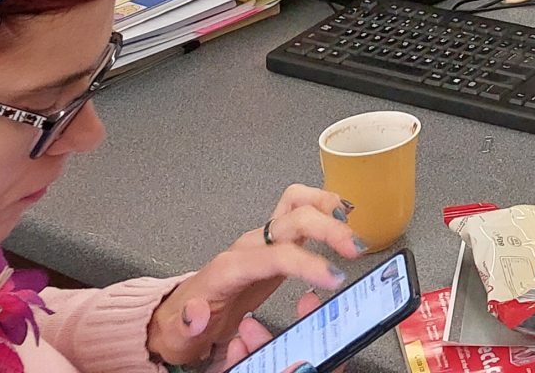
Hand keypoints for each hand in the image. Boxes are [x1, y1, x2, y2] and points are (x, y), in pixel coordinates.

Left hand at [146, 186, 357, 371]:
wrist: (183, 316)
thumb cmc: (185, 325)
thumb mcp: (180, 333)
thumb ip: (188, 323)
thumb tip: (197, 312)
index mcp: (231, 268)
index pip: (276, 255)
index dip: (308, 262)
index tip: (334, 276)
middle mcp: (250, 246)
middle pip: (293, 218)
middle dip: (328, 229)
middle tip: (353, 250)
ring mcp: (262, 240)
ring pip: (297, 201)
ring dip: (328, 207)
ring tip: (352, 229)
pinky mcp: (274, 243)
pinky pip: (301, 209)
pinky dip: (325, 207)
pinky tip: (343, 219)